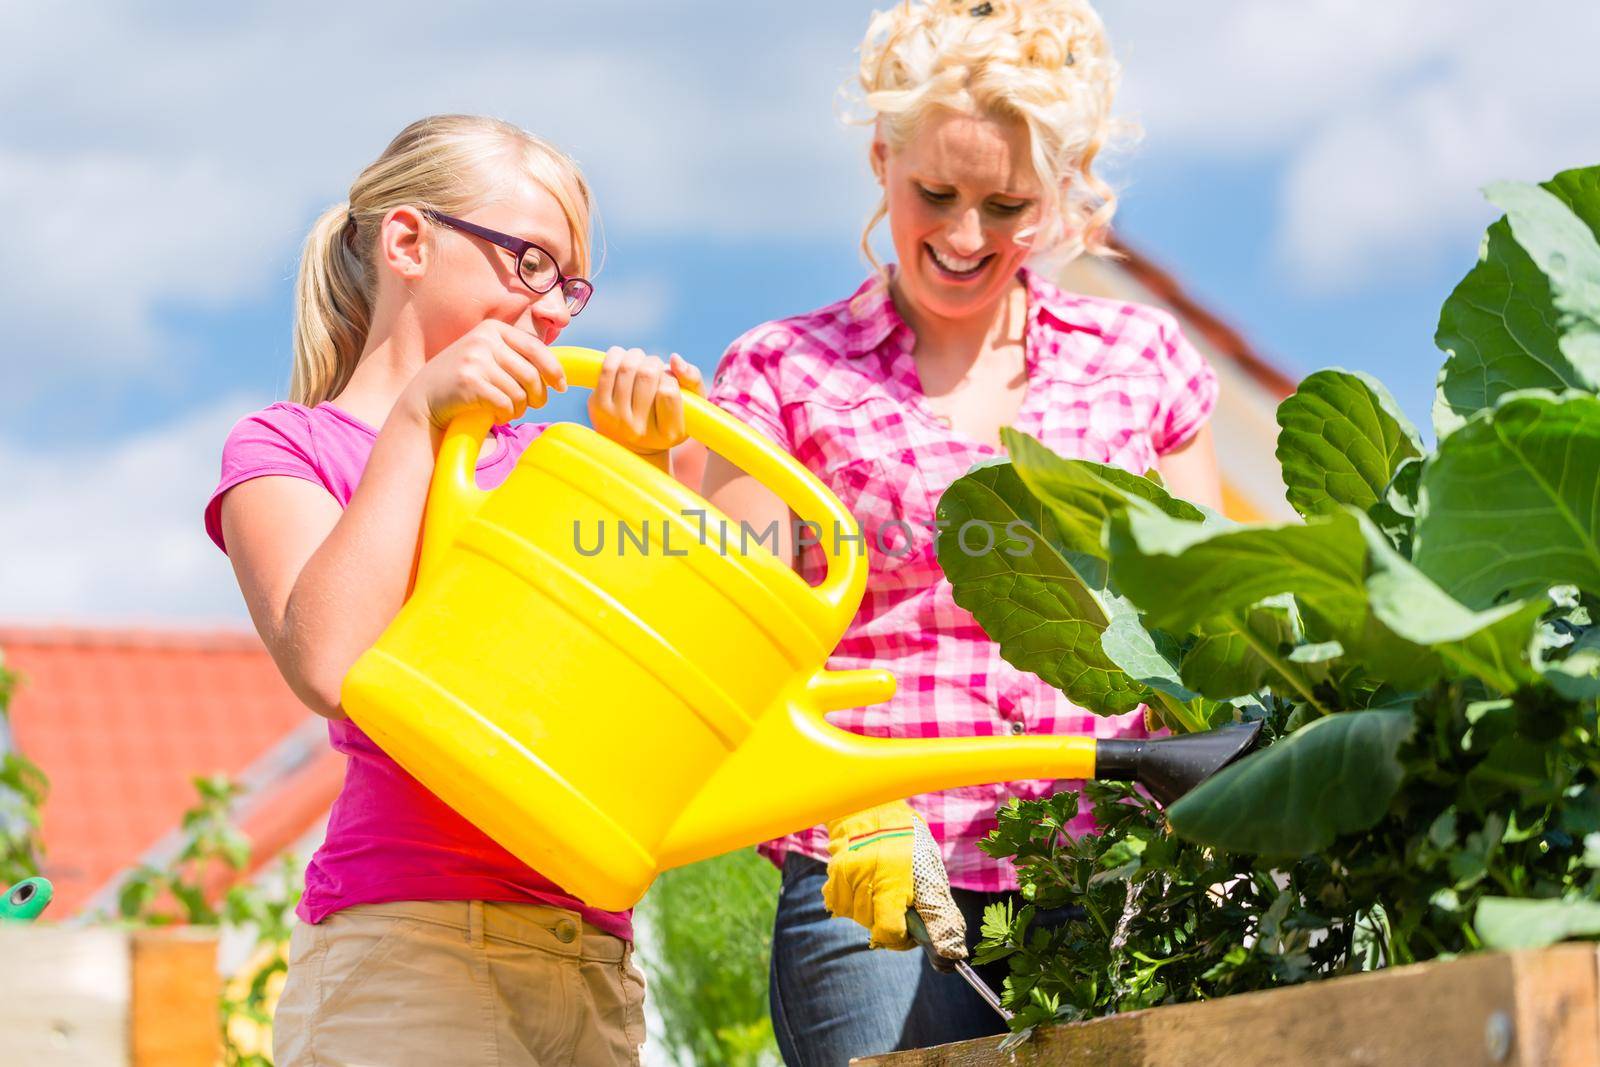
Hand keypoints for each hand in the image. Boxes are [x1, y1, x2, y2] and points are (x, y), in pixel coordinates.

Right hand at [404, 320, 567, 430]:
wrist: (423, 398)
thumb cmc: (463, 380)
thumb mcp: (486, 355)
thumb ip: (513, 354)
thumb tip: (556, 367)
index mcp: (492, 329)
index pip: (536, 349)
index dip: (554, 370)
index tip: (561, 386)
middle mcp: (484, 340)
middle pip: (531, 374)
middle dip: (538, 395)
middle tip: (534, 405)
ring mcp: (475, 359)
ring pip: (520, 392)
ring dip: (519, 408)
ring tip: (508, 411)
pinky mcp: (469, 382)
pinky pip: (506, 404)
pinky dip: (505, 415)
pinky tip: (496, 416)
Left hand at [588, 349, 702, 454]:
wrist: (631, 444)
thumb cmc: (667, 417)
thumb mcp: (691, 404)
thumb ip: (692, 378)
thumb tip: (674, 358)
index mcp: (668, 432)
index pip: (668, 391)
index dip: (670, 378)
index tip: (668, 382)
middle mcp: (639, 430)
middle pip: (647, 375)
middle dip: (653, 363)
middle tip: (654, 368)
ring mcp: (615, 419)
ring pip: (627, 368)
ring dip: (636, 356)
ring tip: (640, 362)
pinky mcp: (597, 406)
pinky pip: (607, 369)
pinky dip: (617, 355)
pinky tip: (623, 359)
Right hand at [822, 800, 967, 962]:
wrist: (876, 809)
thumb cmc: (909, 841)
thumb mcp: (930, 871)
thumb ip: (935, 911)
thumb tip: (949, 950)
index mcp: (894, 877)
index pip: (888, 931)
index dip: (901, 939)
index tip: (909, 930)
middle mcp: (865, 877)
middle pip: (871, 926)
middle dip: (886, 920)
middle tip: (898, 900)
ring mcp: (846, 875)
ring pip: (855, 917)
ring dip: (868, 910)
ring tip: (880, 886)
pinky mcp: (834, 874)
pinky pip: (840, 905)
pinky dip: (852, 900)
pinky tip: (863, 883)